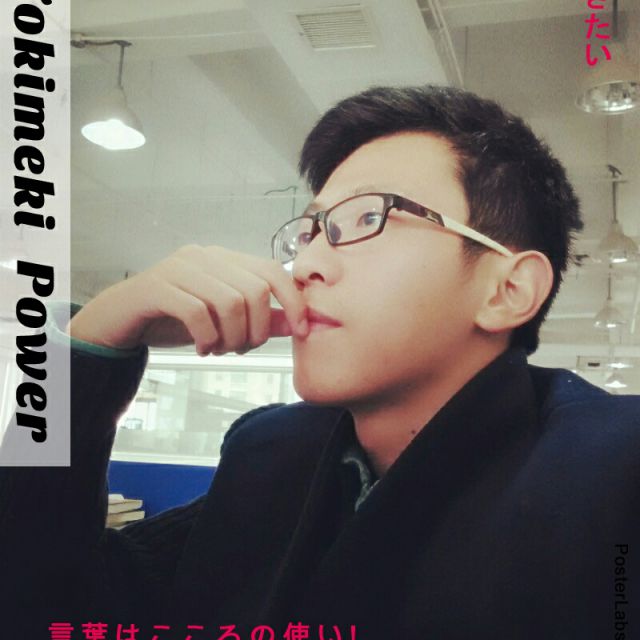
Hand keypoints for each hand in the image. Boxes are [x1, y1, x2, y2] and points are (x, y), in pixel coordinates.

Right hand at [66, 244, 308, 355]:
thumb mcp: (222, 320)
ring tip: (220, 349)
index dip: (293, 301)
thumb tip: (295, 323)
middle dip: (257, 330)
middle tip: (241, 348)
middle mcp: (205, 256)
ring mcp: (179, 268)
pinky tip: (203, 349)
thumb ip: (259, 318)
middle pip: (256, 290)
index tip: (302, 331)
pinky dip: (207, 339)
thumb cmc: (175, 319)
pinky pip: (198, 314)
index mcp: (224, 259)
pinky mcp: (157, 287)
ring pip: (230, 303)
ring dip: (233, 338)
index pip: (273, 270)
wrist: (119, 320)